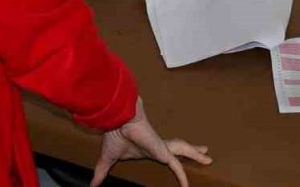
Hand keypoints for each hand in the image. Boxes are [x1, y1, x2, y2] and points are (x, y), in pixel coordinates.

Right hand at [91, 98, 211, 186]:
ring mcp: (162, 148)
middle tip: (203, 151)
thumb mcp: (108, 158)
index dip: (169, 154)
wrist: (119, 119)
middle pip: (178, 147)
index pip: (163, 151)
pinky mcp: (162, 151)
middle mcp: (158, 146)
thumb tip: (91, 184)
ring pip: (183, 151)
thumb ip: (101, 171)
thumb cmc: (115, 135)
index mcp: (148, 148)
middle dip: (191, 149)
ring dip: (195, 154)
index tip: (171, 157)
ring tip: (208, 157)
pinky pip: (176, 166)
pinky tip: (187, 186)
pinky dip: (182, 175)